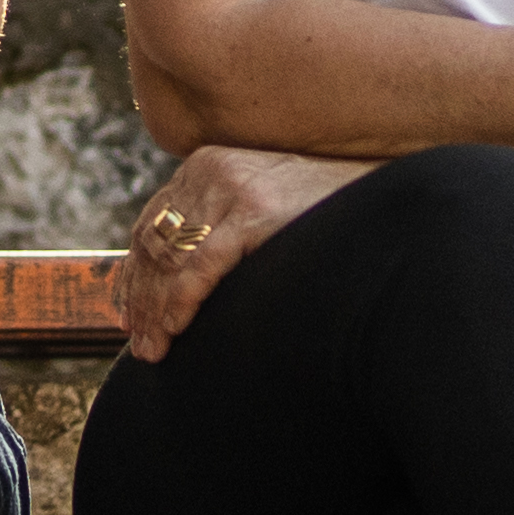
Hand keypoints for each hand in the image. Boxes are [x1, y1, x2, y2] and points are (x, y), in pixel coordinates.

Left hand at [113, 144, 359, 357]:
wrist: (385, 200)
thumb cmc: (328, 215)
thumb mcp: (264, 207)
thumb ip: (223, 226)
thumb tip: (182, 279)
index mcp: (208, 165)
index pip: (152, 224)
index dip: (134, 274)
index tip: (128, 315)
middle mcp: (212, 170)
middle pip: (153, 242)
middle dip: (140, 299)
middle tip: (139, 343)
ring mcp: (232, 188)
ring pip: (168, 258)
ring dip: (154, 310)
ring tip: (153, 349)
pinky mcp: (253, 211)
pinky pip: (199, 266)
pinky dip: (180, 301)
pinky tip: (176, 329)